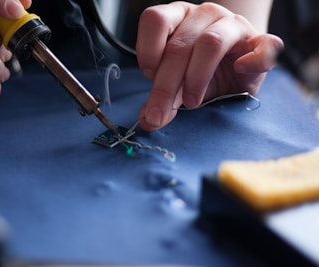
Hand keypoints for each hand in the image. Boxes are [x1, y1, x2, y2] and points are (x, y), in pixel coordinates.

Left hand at [136, 1, 283, 130]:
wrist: (237, 63)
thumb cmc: (202, 69)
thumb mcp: (177, 81)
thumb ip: (160, 97)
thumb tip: (147, 120)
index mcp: (179, 16)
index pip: (156, 20)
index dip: (147, 49)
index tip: (148, 75)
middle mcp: (204, 15)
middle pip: (179, 45)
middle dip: (165, 84)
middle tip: (160, 112)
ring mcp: (234, 25)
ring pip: (210, 43)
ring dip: (196, 77)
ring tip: (191, 101)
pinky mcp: (260, 41)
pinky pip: (264, 45)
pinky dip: (253, 59)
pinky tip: (240, 70)